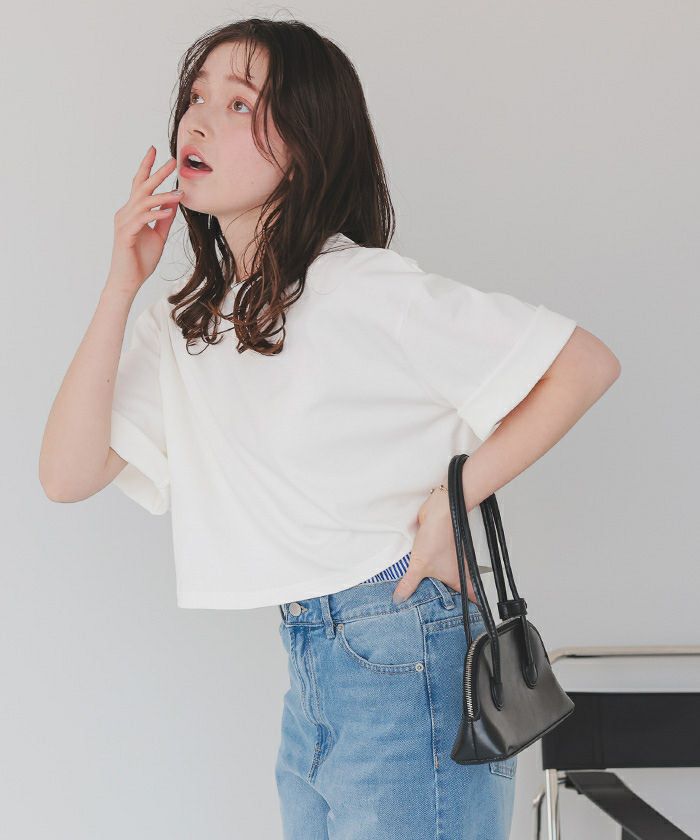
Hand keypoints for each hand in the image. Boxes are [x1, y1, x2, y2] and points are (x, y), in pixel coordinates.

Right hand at [107, 146, 182, 293]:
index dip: (147, 167)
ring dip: (163, 196)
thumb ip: (164, 219)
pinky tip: (168, 211)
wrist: (128, 280)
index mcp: (132, 211)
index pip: (140, 185)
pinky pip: (142, 219)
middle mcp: (125, 213)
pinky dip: (156, 214)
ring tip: (179, 192)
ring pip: (144, 202)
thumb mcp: (158, 236)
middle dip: (157, 173)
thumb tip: (173, 203)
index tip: (155, 150)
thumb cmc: (140, 259)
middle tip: (172, 161)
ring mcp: (124, 222)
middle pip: (141, 187)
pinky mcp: (126, 234)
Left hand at [392, 485, 477, 604]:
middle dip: (451, 602)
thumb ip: (409, 584)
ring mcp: (450, 560)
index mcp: (458, 577)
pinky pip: (436, 566)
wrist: (439, 512)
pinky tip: (420, 575)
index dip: (470, 610)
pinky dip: (430, 573)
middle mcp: (457, 570)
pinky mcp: (440, 551)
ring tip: (427, 598)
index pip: (470, 598)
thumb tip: (399, 599)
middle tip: (441, 615)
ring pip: (447, 578)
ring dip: (439, 586)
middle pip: (457, 590)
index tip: (467, 621)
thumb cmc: (438, 536)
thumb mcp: (419, 565)